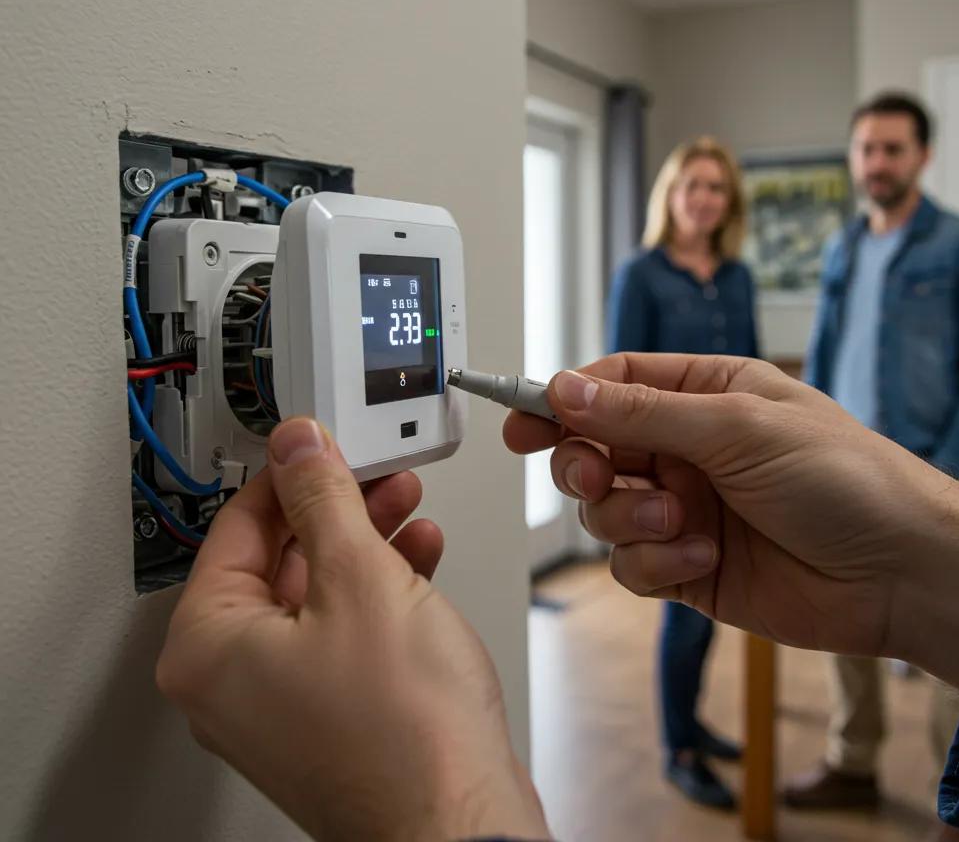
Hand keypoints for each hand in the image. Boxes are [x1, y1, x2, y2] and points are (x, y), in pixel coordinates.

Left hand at [157, 417, 548, 841]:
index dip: (288, 475)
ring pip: (317, 591)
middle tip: (373, 472)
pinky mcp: (327, 714)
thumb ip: (322, 497)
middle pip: (278, 557)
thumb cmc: (405, 733)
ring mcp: (279, 704)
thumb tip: (298, 446)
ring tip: (406, 506)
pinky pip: (341, 629)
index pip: (236, 526)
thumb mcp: (359, 575)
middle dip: (336, 506)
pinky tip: (418, 558)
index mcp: (209, 647)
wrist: (460, 821)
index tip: (322, 444)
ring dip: (364, 540)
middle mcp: (231, 682)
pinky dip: (378, 588)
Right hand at [504, 353, 958, 703]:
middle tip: (595, 477)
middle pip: (593, 449)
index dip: (560, 400)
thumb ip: (643, 414)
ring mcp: (684, 508)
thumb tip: (564, 389)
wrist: (901, 572)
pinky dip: (656, 563)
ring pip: (604, 512)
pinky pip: (632, 565)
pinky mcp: (687, 565)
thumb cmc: (844, 477)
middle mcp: (686, 449)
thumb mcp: (738, 427)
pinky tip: (702, 558)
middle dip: (583, 466)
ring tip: (681, 523)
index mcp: (702, 395)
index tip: (518, 419)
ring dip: (629, 520)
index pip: (610, 385)